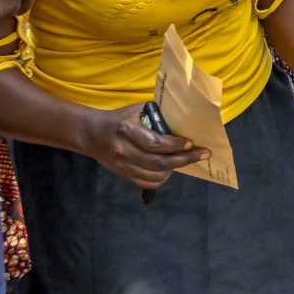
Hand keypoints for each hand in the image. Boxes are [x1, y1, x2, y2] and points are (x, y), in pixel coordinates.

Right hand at [80, 104, 201, 190]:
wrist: (92, 134)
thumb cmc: (120, 118)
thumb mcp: (137, 110)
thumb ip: (157, 115)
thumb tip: (184, 121)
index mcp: (126, 130)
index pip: (155, 143)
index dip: (176, 144)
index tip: (190, 142)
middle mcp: (124, 150)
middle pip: (159, 162)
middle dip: (184, 159)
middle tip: (201, 154)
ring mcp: (122, 165)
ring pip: (155, 175)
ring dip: (175, 169)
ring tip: (186, 160)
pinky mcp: (123, 175)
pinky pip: (147, 183)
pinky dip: (162, 178)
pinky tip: (170, 169)